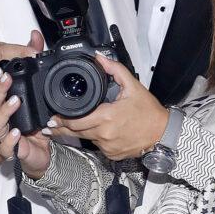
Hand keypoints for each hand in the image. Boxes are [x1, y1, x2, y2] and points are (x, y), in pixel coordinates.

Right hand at [0, 69, 51, 177]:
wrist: (40, 155)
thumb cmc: (36, 132)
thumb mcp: (39, 110)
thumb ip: (38, 96)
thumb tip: (44, 77)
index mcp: (5, 111)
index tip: (1, 70)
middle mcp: (2, 122)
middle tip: (7, 78)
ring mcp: (4, 137)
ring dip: (4, 111)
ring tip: (15, 101)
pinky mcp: (11, 151)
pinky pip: (5, 147)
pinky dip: (10, 139)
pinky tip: (16, 132)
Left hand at [47, 56, 166, 161]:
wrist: (162, 134)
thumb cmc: (149, 112)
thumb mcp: (133, 86)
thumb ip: (114, 70)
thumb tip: (99, 59)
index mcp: (106, 117)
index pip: (75, 120)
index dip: (62, 119)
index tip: (53, 117)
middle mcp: (104, 134)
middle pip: (76, 132)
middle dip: (63, 128)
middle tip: (52, 123)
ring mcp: (107, 147)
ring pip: (86, 139)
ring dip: (80, 132)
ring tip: (69, 127)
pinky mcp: (112, 155)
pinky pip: (98, 147)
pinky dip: (96, 139)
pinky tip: (100, 132)